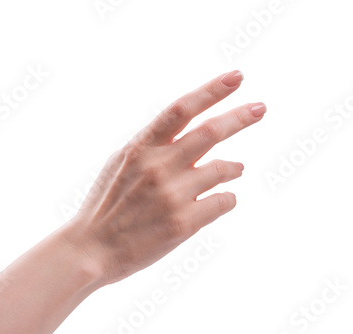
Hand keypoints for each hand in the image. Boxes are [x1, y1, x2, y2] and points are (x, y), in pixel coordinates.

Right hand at [62, 70, 265, 284]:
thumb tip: (189, 132)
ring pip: (223, 169)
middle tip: (260, 108)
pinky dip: (228, 197)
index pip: (181, 109)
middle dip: (240, 116)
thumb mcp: (120, 162)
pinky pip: (223, 201)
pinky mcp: (183, 223)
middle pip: (210, 132)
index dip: (211, 90)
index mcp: (140, 148)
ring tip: (238, 168)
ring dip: (234, 167)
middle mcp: (157, 166)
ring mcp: (171, 195)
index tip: (237, 77)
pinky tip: (223, 198)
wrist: (91, 249)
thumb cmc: (106, 204)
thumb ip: (152, 145)